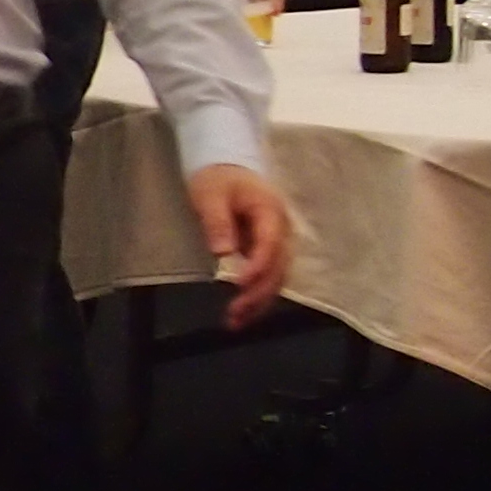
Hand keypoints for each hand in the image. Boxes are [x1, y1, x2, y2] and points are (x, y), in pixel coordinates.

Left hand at [185, 164, 293, 331]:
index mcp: (269, 211)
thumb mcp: (210, 193)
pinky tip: (242, 315)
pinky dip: (257, 297)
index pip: (269, 243)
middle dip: (258, 293)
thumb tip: (223, 251)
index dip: (257, 266)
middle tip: (234, 313)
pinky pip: (268, 278)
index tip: (238, 284)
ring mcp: (276, 243)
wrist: (226, 167)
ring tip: (235, 323)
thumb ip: (217, 220)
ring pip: (276, 278)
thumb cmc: (217, 178)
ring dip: (259, 302)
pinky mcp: (267, 253)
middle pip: (277, 267)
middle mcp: (280, 230)